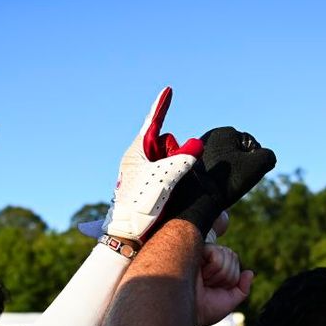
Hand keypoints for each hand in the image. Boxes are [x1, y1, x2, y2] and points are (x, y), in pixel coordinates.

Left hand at [77, 87, 203, 242]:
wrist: (129, 235)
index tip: (168, 90)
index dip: (162, 106)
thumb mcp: (164, 179)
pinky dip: (176, 180)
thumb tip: (197, 143)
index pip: (152, 123)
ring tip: (165, 192)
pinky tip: (170, 195)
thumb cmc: (140, 206)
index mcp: (136, 152)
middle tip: (169, 177)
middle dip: (176, 154)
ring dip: (177, 171)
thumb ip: (183, 159)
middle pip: (168, 145)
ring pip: (172, 160)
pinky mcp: (151, 186)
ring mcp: (145, 172)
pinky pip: (171, 174)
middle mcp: (140, 159)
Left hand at [164, 127, 275, 236]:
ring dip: (229, 172)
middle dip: (240, 166)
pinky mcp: (193, 165)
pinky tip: (214, 184)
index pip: (251, 146)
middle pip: (237, 153)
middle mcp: (209, 137)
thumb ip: (268, 156)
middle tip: (233, 179)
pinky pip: (214, 170)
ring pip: (226, 162)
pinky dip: (218, 177)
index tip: (241, 173)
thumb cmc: (228, 179)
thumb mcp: (257, 165)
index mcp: (224, 132)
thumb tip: (266, 157)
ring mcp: (199, 151)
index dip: (252, 162)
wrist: (196, 199)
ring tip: (223, 183)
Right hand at [196, 244, 252, 325]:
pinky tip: (201, 275)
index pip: (235, 260)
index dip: (232, 278)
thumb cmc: (205, 309)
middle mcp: (207, 258)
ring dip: (218, 275)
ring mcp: (200, 254)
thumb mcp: (229, 301)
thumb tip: (250, 272)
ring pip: (226, 255)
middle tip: (210, 286)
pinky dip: (213, 269)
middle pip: (232, 256)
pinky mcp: (194, 252)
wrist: (188, 314)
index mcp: (216, 268)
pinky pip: (217, 254)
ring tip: (204, 282)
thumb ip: (242, 289)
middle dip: (226, 277)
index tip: (217, 289)